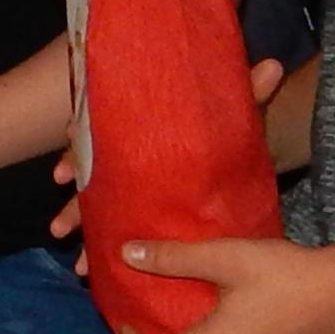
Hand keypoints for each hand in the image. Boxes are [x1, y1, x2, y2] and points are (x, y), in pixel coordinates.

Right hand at [46, 53, 286, 244]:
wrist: (230, 143)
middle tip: (61, 229)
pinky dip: (99, 246)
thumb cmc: (222, 125)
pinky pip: (114, 225)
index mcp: (138, 130)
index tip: (62, 173)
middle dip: (74, 206)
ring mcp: (130, 183)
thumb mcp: (233, 111)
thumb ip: (247, 91)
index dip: (76, 151)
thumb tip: (273, 65)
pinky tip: (89, 268)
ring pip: (97, 207)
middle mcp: (125, 157)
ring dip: (83, 234)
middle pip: (91, 180)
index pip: (98, 136)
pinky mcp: (141, 206)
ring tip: (77, 262)